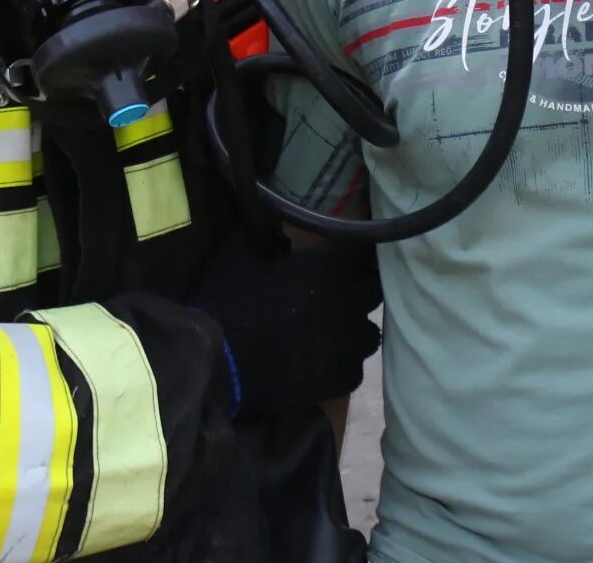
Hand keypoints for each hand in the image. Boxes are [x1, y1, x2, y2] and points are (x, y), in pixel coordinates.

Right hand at [189, 233, 380, 419]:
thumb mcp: (238, 253)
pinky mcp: (342, 380)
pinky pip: (356, 368)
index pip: (366, 250)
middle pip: (375, 290)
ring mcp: (349, 345)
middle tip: (337, 291)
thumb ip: (263, 230)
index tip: (347, 253)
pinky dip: (342, 364)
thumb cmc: (228, 304)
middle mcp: (349, 303)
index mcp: (329, 268)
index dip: (358, 251)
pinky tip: (322, 363)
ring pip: (370, 332)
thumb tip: (273, 213)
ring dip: (354, 328)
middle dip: (360, 288)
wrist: (217, 367)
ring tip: (332, 331)